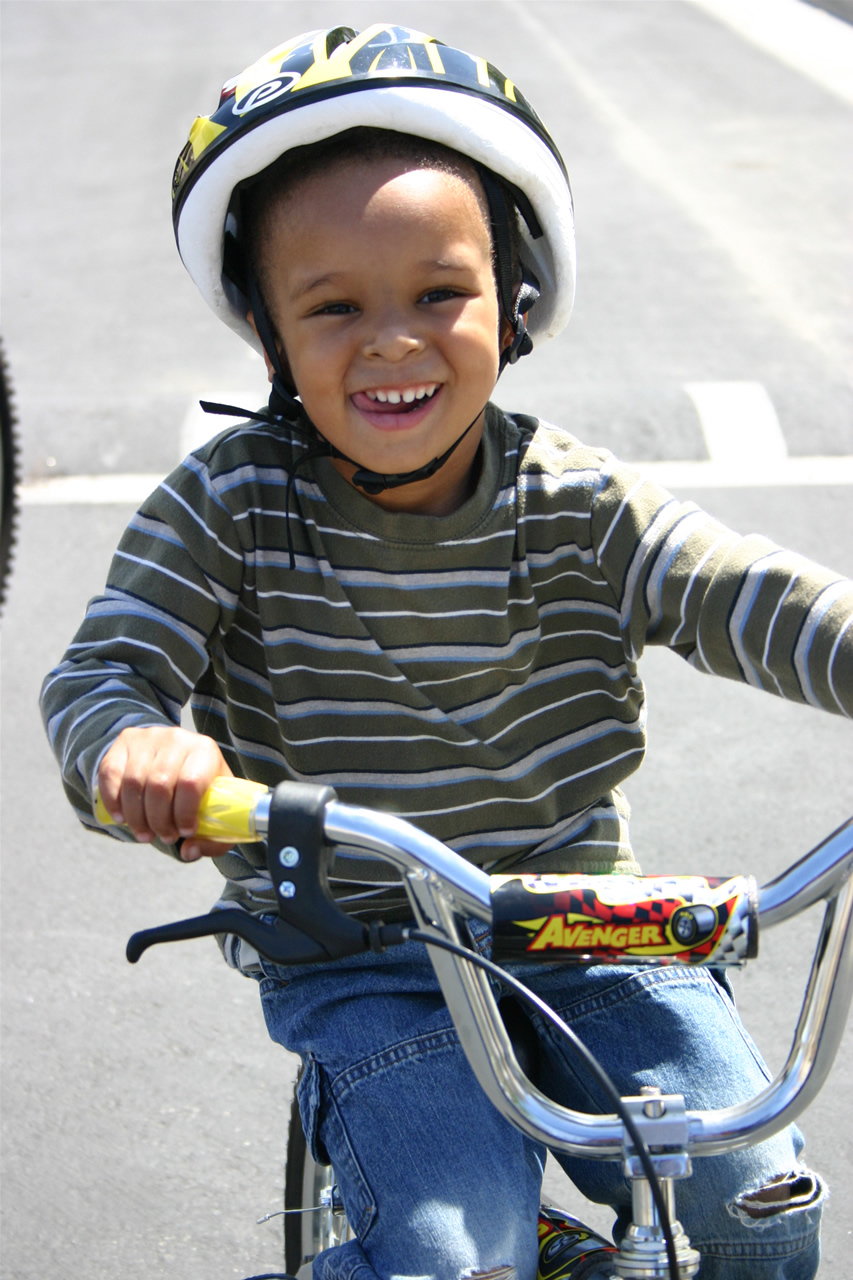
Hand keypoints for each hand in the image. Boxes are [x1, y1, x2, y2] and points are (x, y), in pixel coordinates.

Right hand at [97, 726, 233, 860]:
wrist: (178, 755)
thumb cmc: (200, 789)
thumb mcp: (215, 810)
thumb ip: (212, 839)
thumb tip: (188, 851)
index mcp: (205, 751)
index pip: (191, 783)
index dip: (185, 813)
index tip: (185, 832)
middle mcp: (177, 738)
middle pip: (159, 785)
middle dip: (159, 821)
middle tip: (164, 837)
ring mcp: (149, 737)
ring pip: (133, 782)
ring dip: (136, 817)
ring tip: (144, 833)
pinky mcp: (125, 741)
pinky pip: (110, 773)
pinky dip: (112, 801)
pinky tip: (121, 818)